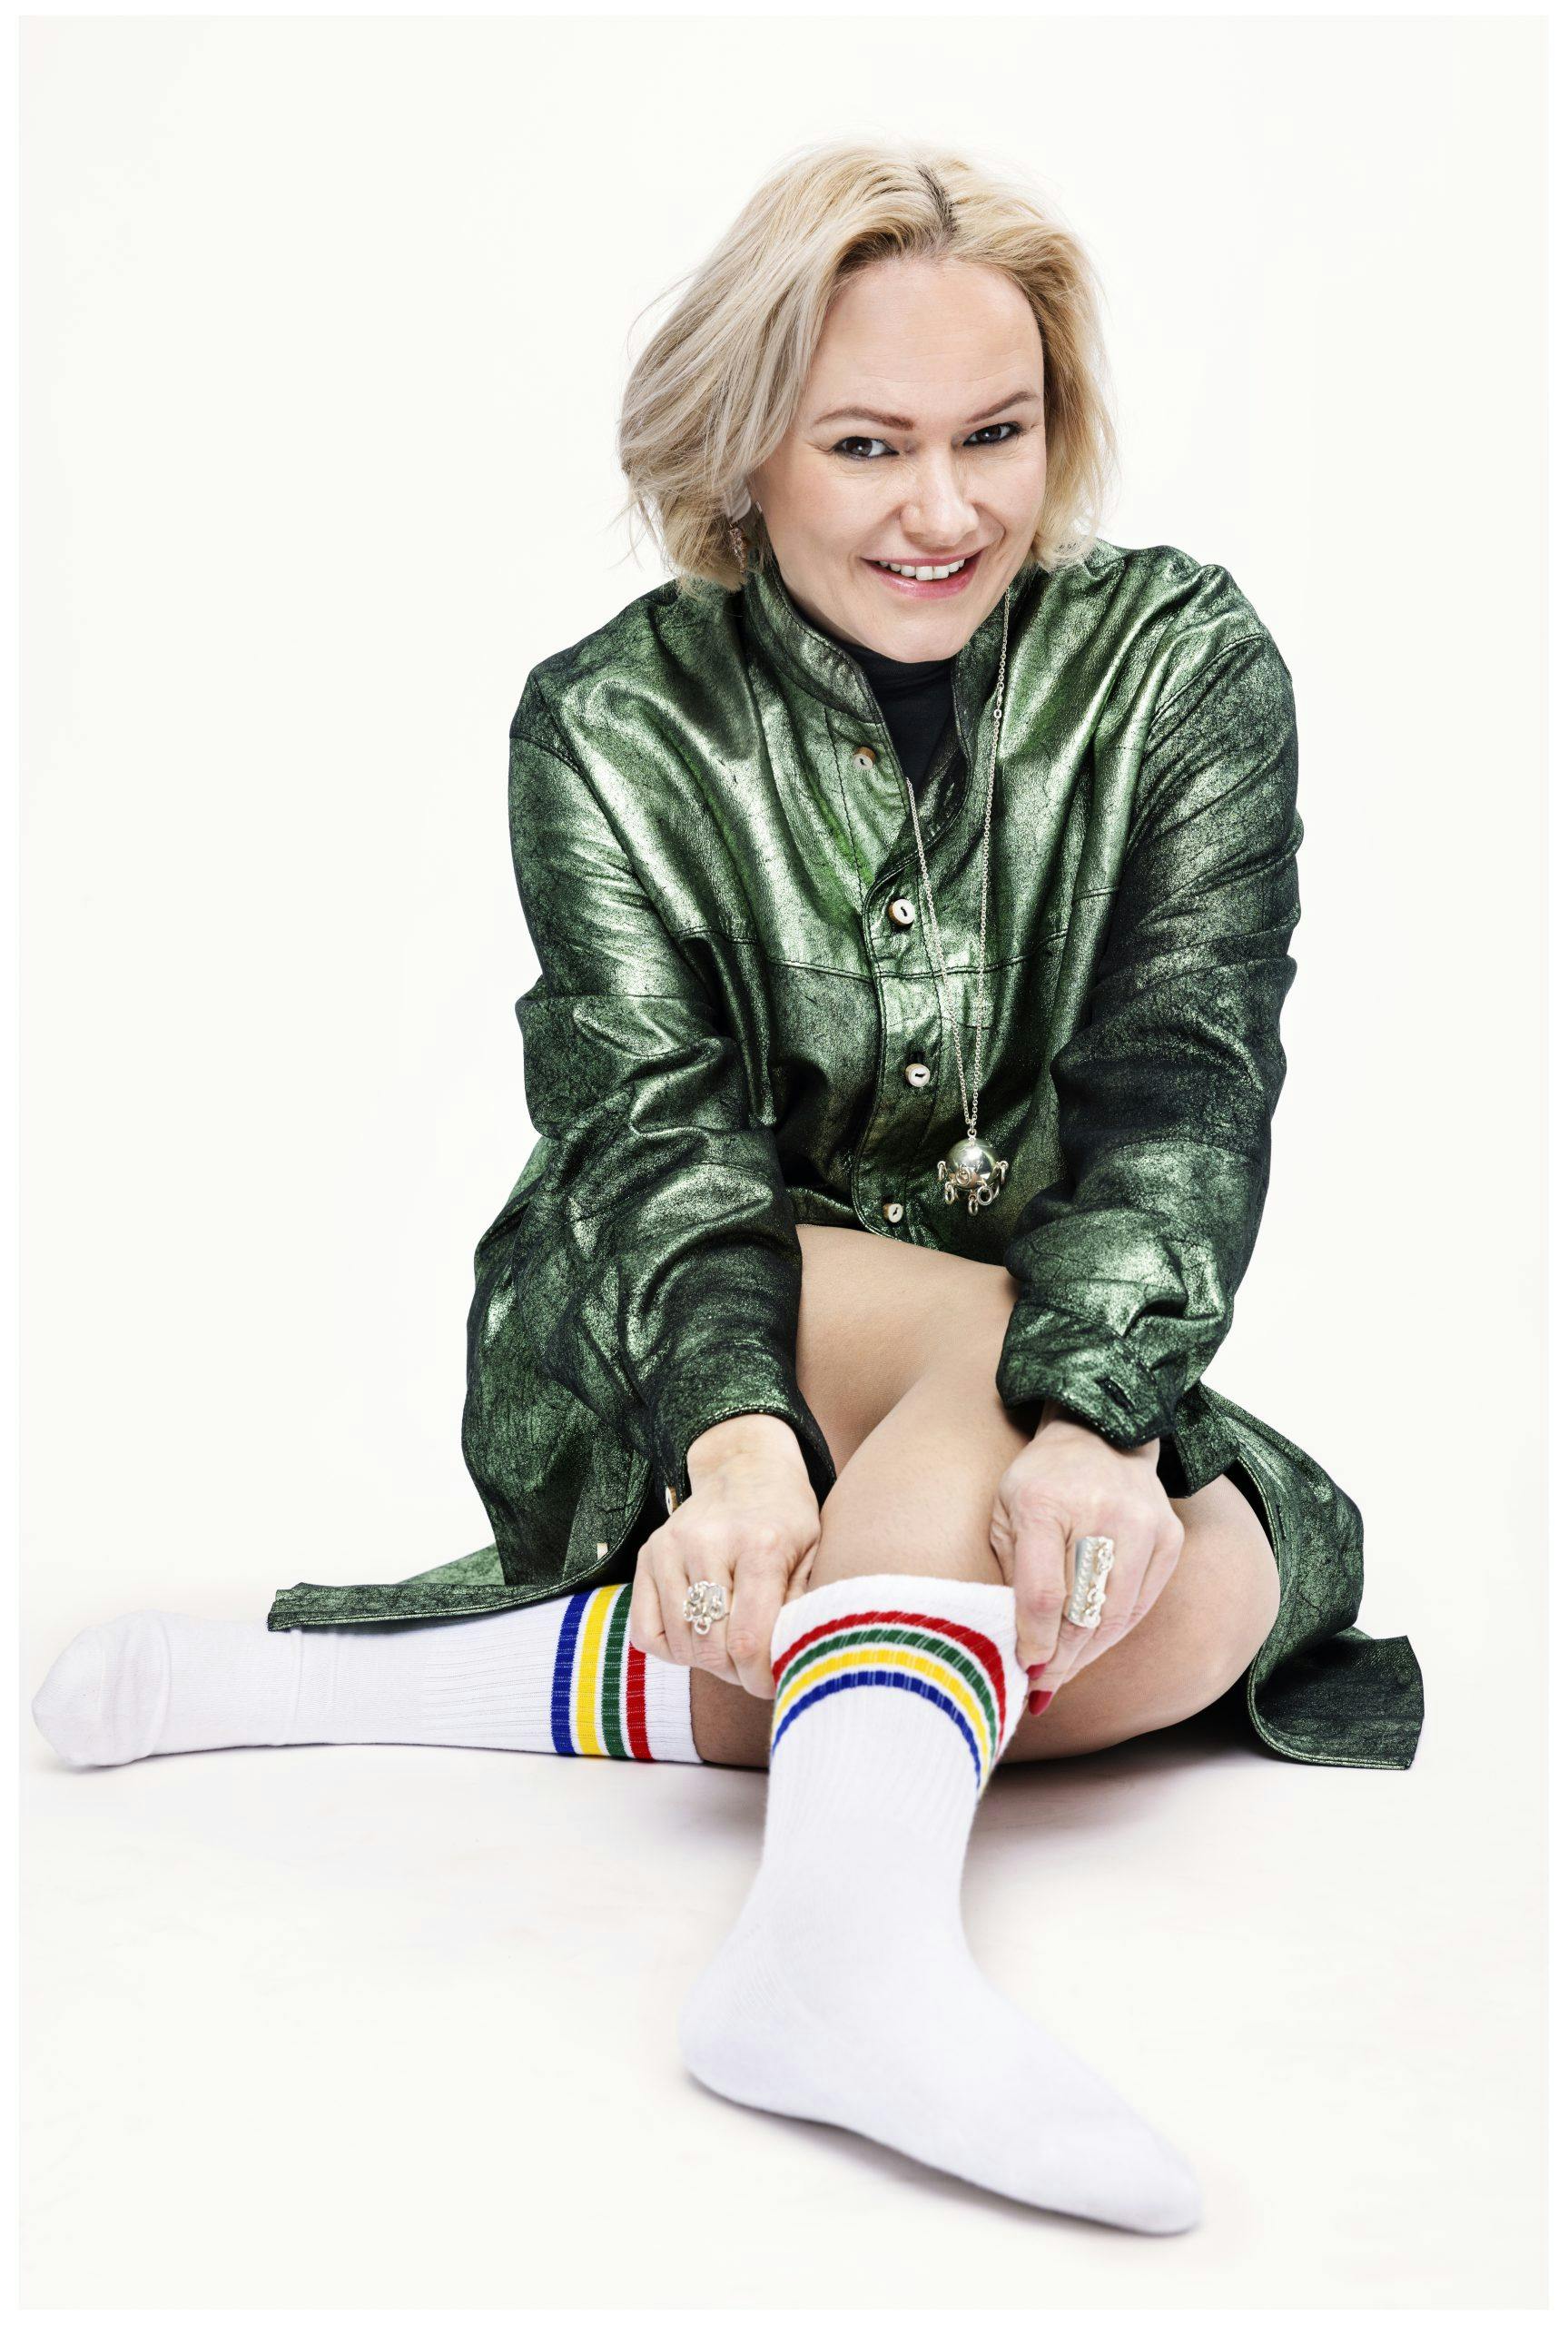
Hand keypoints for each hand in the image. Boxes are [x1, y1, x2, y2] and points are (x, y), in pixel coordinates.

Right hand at [628, 1413, 821, 1697]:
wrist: (746, 1465)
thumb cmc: (787, 1516)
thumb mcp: (811, 1553)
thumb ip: (800, 1607)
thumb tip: (788, 1663)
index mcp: (759, 1544)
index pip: (748, 1640)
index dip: (759, 1678)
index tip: (773, 1684)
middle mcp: (708, 1544)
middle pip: (711, 1648)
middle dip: (737, 1675)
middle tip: (755, 1669)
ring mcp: (670, 1548)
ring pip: (679, 1643)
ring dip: (707, 1664)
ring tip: (732, 1653)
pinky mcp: (648, 1554)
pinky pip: (645, 1631)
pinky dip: (672, 1649)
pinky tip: (699, 1637)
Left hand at [989, 1409, 1184, 1702]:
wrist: (1100, 1433)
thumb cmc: (1041, 1481)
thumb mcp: (1005, 1514)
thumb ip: (1011, 1575)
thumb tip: (1020, 1645)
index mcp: (1045, 1504)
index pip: (1042, 1594)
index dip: (1034, 1642)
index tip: (1024, 1670)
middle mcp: (1101, 1512)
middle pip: (1083, 1611)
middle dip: (1060, 1659)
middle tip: (1040, 1688)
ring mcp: (1144, 1525)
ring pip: (1117, 1616)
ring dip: (1088, 1654)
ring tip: (1062, 1674)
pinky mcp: (1170, 1537)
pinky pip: (1141, 1604)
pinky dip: (1114, 1632)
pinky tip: (1091, 1648)